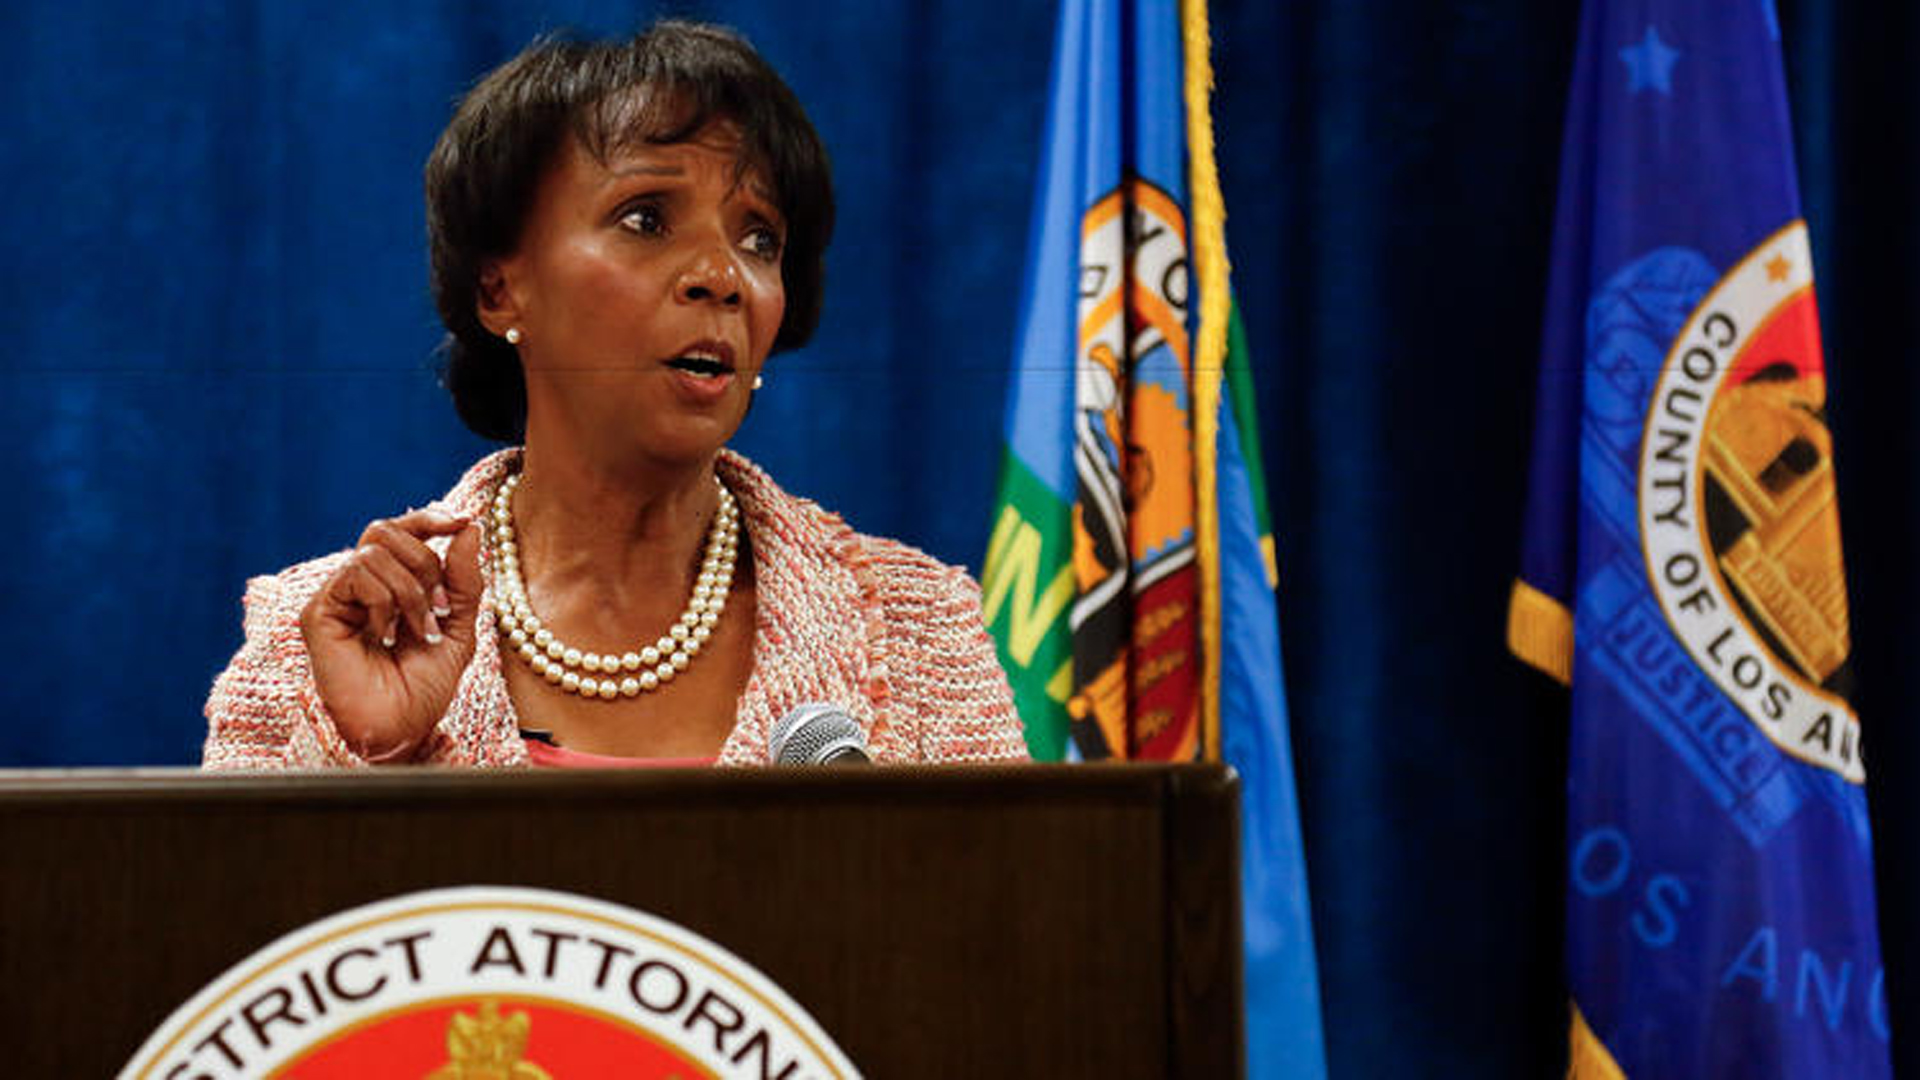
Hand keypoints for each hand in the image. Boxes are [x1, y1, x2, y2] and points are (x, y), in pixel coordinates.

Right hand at [300, 509, 484, 760]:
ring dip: (410, 593)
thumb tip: (468, 527)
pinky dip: (384, 605)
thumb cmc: (425, 686)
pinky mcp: (317, 612)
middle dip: (424, 564)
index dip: (429, 518)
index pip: (402, 530)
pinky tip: (384, 638)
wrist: (402, 728)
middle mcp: (360, 585)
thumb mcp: (460, 627)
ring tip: (416, 632)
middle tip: (439, 609)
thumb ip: (464, 579)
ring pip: (375, 553)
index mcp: (391, 583)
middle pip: (386, 530)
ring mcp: (336, 597)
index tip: (461, 522)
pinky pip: (356, 575)